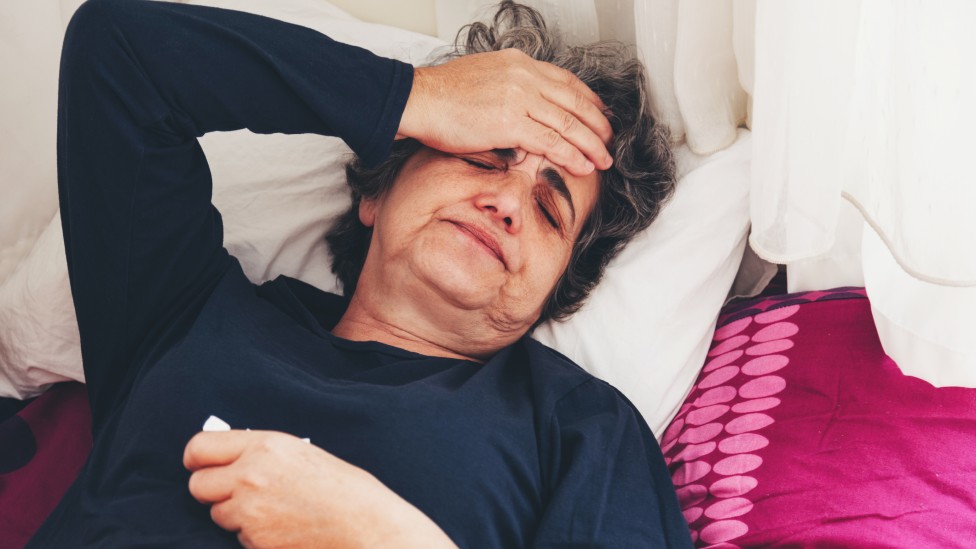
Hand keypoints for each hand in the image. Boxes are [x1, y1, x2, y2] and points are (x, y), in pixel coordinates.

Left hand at [184, 430, 456, 548]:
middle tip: (235, 492)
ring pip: (218, 515)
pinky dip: (253, 535)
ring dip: (235, 515)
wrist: (365, 526)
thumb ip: (262, 453)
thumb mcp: (302, 453)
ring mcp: (250, 512)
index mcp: (265, 445)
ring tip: (271, 511)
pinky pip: (239, 537)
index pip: (200, 447)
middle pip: (198, 485)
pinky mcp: (255, 541)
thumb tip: (231, 458)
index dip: (197, 459)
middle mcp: (251, 476)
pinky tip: (282, 528)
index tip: (202, 465)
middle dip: (213, 491)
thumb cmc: (344, 489)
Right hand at [398, 48, 612, 176]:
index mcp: (518, 63)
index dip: (588, 100)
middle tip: (609, 142)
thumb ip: (508, 89)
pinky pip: (551, 142)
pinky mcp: (510, 122)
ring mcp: (519, 98)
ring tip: (604, 160)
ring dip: (591, 145)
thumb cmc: (441, 95)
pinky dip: (571, 156)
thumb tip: (521, 109)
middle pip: (574, 103)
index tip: (600, 114)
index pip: (566, 81)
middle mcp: (524, 76)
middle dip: (597, 125)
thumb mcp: (483, 79)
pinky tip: (583, 166)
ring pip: (568, 124)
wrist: (418, 99)